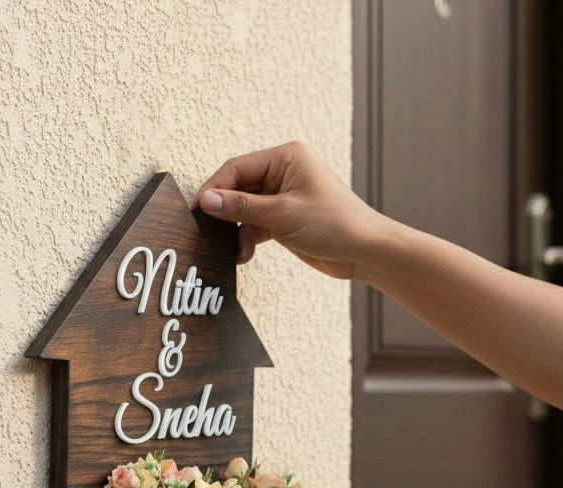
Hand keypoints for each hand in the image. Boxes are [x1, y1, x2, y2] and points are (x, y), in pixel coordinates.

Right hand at [194, 141, 380, 278]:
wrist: (365, 252)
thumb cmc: (335, 224)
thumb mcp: (282, 214)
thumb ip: (242, 207)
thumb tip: (207, 201)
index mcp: (286, 158)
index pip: (237, 168)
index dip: (214, 188)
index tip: (198, 210)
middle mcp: (283, 173)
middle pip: (238, 188)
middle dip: (225, 212)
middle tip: (207, 231)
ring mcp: (284, 197)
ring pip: (245, 210)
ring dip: (237, 230)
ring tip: (234, 250)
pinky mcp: (285, 220)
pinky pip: (255, 225)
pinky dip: (247, 239)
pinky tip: (244, 255)